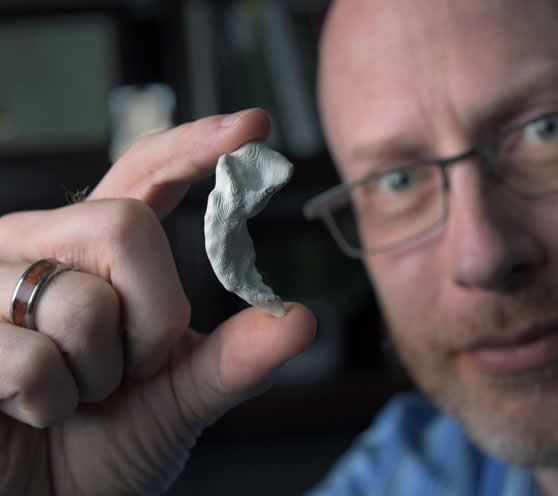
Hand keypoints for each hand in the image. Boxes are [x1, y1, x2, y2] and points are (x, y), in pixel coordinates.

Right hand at [0, 109, 315, 494]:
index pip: (144, 174)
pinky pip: (29, 358)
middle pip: (124, 226)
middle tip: (129, 369)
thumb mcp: (178, 401)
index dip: (197, 145)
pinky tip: (27, 412)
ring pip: (80, 299)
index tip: (256, 128)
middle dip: (153, 316)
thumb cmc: (101, 449)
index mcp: (93, 252)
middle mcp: (37, 247)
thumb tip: (299, 319)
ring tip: (71, 397)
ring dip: (96, 374)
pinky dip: (49, 403)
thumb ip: (233, 360)